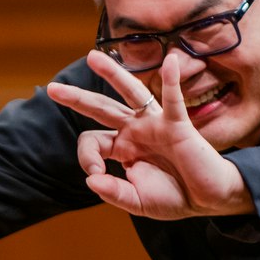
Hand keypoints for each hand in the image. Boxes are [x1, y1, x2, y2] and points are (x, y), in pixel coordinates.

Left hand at [45, 52, 254, 219]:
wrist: (208, 200)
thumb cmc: (174, 198)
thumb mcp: (137, 202)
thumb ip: (114, 192)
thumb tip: (90, 180)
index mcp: (122, 148)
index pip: (92, 141)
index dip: (87, 157)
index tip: (96, 174)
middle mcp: (135, 131)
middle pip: (101, 109)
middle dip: (77, 98)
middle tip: (51, 88)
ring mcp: (155, 125)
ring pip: (131, 93)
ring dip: (112, 75)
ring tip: (93, 57)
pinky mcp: (177, 126)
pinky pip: (173, 100)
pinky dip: (171, 81)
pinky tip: (169, 60)